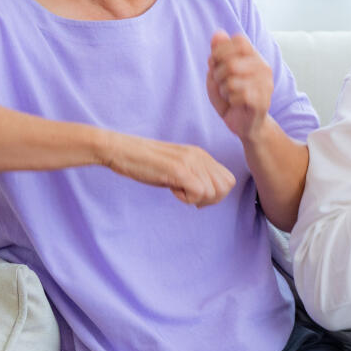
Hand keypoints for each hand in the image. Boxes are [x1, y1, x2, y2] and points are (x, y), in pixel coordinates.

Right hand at [100, 132, 237, 207]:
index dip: (215, 194)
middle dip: (210, 199)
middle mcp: (200, 156)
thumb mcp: (177, 168)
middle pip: (225, 187)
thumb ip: (195, 176)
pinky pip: (199, 193)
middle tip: (188, 196)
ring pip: (213, 192)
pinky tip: (172, 190)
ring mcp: (190, 162)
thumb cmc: (146, 163)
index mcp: (202, 155)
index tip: (195, 196)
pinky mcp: (178, 170)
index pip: (228, 180)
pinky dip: (187, 198)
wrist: (122, 150)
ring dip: (196, 199)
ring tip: (177, 190)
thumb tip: (208, 196)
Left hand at [207, 31, 275, 140]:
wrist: (246, 124)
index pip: (239, 40)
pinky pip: (237, 94)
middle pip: (231, 61)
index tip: (215, 60)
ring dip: (223, 88)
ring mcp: (265, 84)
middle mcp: (264, 68)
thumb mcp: (219, 73)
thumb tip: (217, 33)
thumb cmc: (232, 96)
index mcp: (255, 57)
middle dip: (218, 73)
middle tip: (221, 82)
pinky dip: (230, 99)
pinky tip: (235, 103)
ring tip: (228, 93)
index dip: (222, 48)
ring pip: (232, 79)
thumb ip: (218, 53)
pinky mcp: (262, 101)